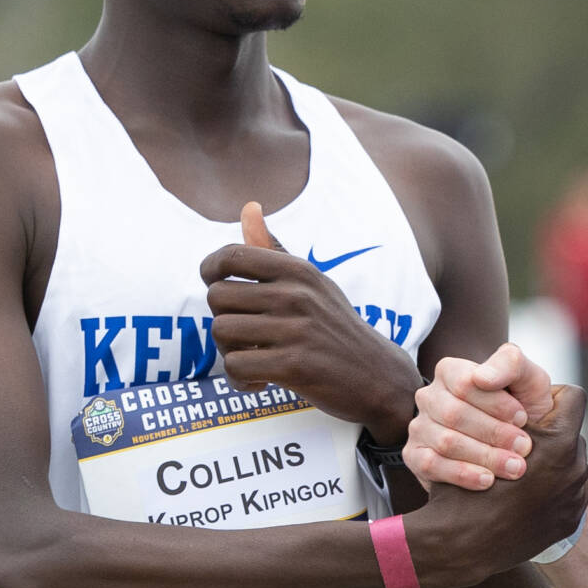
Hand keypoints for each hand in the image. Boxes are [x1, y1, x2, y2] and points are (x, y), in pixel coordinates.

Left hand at [202, 201, 421, 441]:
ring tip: (253, 358)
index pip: (230, 255)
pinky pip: (236, 367)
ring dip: (229, 352)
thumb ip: (273, 250)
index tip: (215, 285)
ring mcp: (296, 330)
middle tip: (244, 335)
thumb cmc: (335, 327)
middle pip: (217, 297)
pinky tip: (260, 381)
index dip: (209, 270)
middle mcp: (296, 295)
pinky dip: (241, 380)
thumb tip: (249, 206)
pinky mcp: (294, 366)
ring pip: (222, 332)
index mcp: (298, 270)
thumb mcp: (312, 284)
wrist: (377, 376)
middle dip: (222, 319)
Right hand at [405, 384, 587, 586]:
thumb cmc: (464, 485)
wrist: (463, 546)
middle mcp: (576, 468)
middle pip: (571, 432)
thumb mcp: (476, 436)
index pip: (572, 396)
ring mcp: (577, 497)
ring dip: (554, 462)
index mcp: (558, 443)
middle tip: (523, 444)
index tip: (530, 410)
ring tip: (526, 470)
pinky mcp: (571, 519)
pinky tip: (533, 492)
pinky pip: (576, 489)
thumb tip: (503, 385)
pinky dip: (558, 488)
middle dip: (549, 435)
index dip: (550, 398)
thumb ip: (502, 408)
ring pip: (574, 461)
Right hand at [406, 344, 559, 490]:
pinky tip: (488, 480)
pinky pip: (432, 465)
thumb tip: (482, 377)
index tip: (523, 418)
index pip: (465, 383)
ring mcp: (419, 427)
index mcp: (450, 371)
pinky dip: (463, 474)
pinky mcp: (414, 456)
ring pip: (446, 442)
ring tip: (514, 467)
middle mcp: (429, 396)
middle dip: (495, 433)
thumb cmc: (522, 410)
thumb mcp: (528, 379)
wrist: (518, 447)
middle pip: (455, 414)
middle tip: (524, 448)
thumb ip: (510, 364)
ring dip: (485, 456)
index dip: (496, 403)